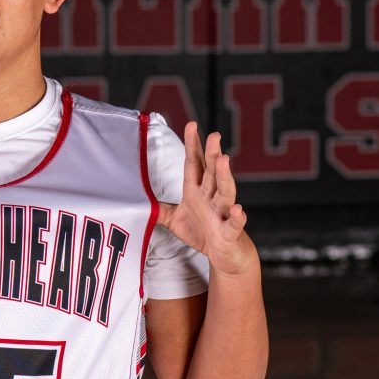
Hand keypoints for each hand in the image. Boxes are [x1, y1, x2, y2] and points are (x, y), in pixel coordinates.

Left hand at [157, 122, 255, 274]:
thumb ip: (160, 210)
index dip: (193, 145)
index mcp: (197, 191)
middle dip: (212, 154)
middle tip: (213, 135)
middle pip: (212, 173)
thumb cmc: (203, 233)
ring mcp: (222, 213)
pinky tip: (238, 210)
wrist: (225, 255)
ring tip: (224, 160)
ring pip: (225, 192)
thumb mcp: (176, 221)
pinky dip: (237, 217)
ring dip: (225, 176)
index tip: (191, 124)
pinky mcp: (230, 232)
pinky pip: (235, 224)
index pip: (195, 164)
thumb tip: (140, 202)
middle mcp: (211, 198)